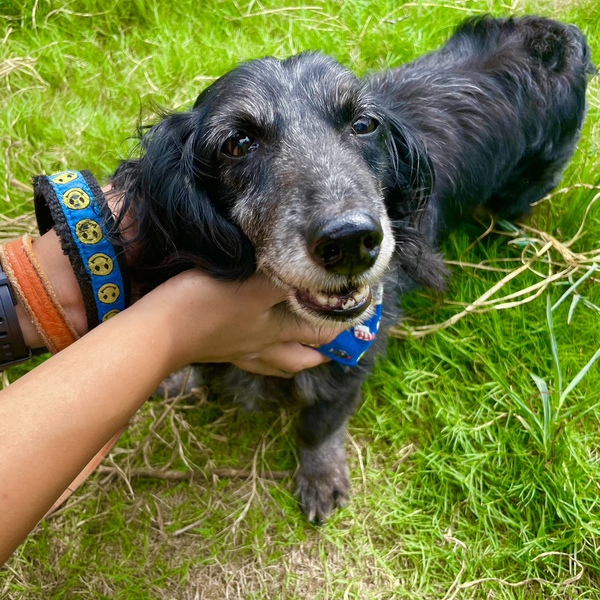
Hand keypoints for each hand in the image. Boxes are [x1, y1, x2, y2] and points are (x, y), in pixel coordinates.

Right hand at [136, 270, 345, 376]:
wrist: (162, 331)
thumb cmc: (207, 304)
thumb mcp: (252, 284)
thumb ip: (284, 278)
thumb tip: (314, 272)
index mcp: (277, 329)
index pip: (322, 330)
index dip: (344, 323)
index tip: (359, 311)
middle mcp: (266, 346)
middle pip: (304, 355)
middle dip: (325, 348)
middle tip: (339, 339)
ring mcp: (244, 353)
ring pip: (282, 364)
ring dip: (300, 359)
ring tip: (310, 353)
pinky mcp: (224, 353)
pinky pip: (256, 363)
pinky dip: (269, 360)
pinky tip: (265, 354)